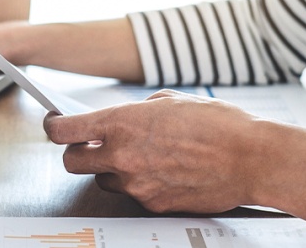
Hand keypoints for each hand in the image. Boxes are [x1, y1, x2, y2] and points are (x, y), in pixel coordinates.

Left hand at [43, 89, 264, 213]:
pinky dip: (139, 183)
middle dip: (77, 153)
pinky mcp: (152, 204)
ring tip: (140, 156)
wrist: (252, 158)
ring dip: (111, 169)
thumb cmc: (215, 124)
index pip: (63, 131)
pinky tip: (162, 171)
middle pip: (71, 162)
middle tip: (90, 146)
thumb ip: (132, 112)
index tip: (54, 124)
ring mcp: (136, 184)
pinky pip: (132, 194)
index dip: (53, 126)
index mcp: (120, 123)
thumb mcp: (166, 101)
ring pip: (102, 180)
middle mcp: (121, 156)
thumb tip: (115, 120)